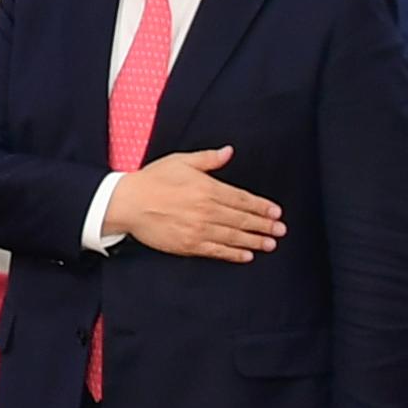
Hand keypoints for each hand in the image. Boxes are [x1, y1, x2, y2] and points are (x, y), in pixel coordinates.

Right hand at [102, 146, 281, 259]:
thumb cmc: (152, 179)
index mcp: (207, 188)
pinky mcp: (188, 244)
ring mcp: (198, 229)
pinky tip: (246, 255)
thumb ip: (208, 159)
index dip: (261, 207)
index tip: (276, 212)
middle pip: (242, 219)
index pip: (242, 199)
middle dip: (264, 225)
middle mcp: (206, 210)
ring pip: (234, 237)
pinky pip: (217, 251)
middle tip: (280, 230)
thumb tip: (229, 152)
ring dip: (254, 240)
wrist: (127, 202)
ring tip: (270, 244)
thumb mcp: (181, 161)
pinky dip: (234, 254)